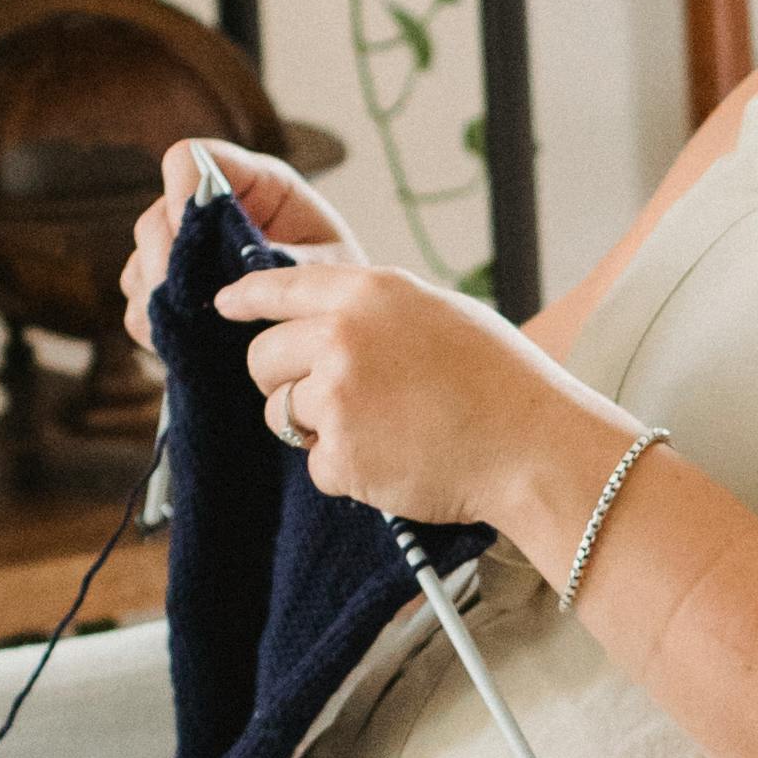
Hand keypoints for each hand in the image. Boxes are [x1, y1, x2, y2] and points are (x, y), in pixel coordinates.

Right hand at [123, 135, 360, 343]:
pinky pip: (138, 308)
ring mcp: (187, 256)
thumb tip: (234, 278)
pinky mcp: (176, 295)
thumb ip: (284, 265)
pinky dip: (159, 326)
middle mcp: (210, 214)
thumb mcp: (329, 270)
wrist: (339, 330)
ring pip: (140, 267)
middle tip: (195, 298)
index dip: (181, 191)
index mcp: (253, 185)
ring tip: (201, 327)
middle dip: (167, 261)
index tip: (194, 231)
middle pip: (154, 221)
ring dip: (163, 299)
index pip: (190, 161)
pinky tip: (191, 341)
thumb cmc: (344, 289)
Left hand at [212, 254, 606, 532]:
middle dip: (284, 382)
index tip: (225, 305)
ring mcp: (336, 396)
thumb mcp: (439, 314)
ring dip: (317, 428)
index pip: (280, 286)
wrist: (533, 447)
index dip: (246, 298)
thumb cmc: (501, 383)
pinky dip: (348, 472)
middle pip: (263, 359)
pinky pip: (315, 465)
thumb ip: (375, 312)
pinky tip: (396, 462)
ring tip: (382, 431)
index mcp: (370, 292)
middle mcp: (342, 336)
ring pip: (281, 414)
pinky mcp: (339, 454)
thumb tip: (323, 322)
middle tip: (334, 399)